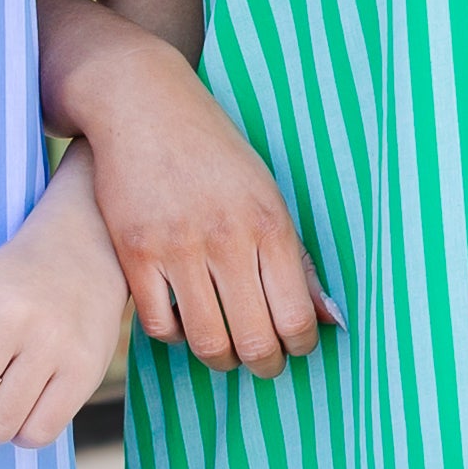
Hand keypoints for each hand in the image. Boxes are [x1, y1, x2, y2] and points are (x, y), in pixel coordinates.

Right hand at [69, 29, 338, 376]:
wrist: (142, 104)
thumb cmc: (214, 152)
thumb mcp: (267, 195)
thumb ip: (299, 260)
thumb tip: (332, 320)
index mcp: (270, 224)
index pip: (297, 317)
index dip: (300, 345)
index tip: (295, 344)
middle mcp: (227, 239)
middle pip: (254, 341)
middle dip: (265, 364)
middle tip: (263, 361)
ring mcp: (178, 248)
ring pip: (207, 342)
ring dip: (222, 359)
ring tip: (227, 350)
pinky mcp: (135, 253)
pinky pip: (159, 326)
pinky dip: (175, 337)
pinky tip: (184, 321)